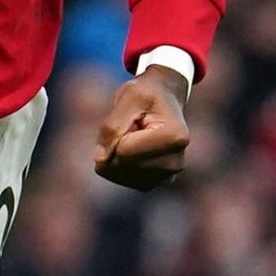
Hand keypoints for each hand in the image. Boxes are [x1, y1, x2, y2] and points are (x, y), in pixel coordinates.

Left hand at [94, 66, 189, 190]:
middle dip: (116, 144)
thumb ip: (112, 126)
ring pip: (121, 175)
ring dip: (117, 153)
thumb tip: (100, 160)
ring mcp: (169, 176)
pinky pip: (125, 180)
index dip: (117, 133)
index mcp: (174, 138)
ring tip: (135, 135)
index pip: (123, 151)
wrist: (166, 97)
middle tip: (133, 126)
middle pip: (122, 165)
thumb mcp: (129, 96)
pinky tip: (135, 148)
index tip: (133, 117)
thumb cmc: (148, 93)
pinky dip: (120, 163)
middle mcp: (175, 163)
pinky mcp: (159, 182)